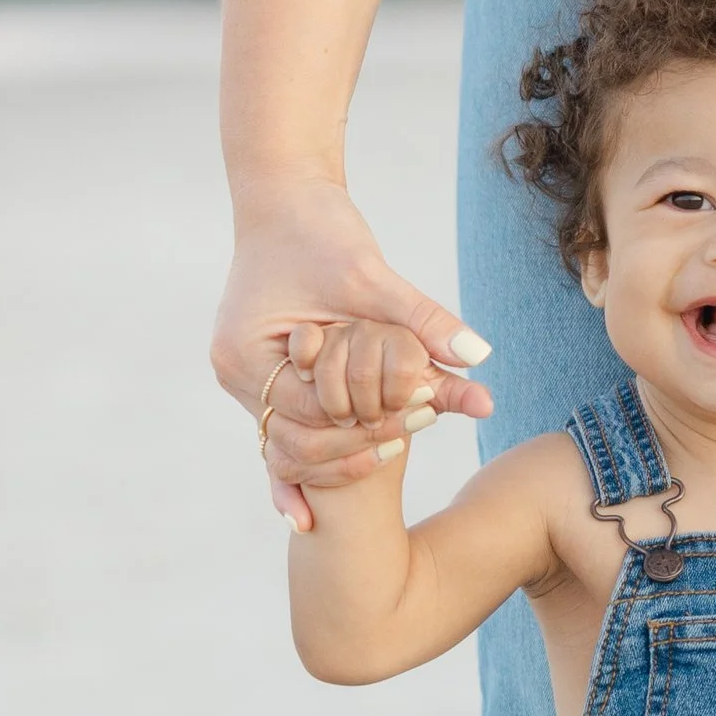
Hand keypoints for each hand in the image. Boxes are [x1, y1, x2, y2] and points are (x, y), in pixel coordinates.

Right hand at [213, 179, 493, 530]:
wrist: (285, 198)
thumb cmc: (320, 229)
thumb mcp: (371, 276)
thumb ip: (421, 321)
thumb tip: (480, 358)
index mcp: (246, 353)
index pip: (310, 411)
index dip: (363, 420)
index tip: (415, 422)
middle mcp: (235, 374)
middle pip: (293, 440)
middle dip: (349, 447)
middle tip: (406, 449)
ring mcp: (244, 380)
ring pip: (288, 443)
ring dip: (334, 454)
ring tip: (392, 457)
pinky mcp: (264, 377)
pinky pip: (284, 429)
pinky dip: (305, 461)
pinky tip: (308, 516)